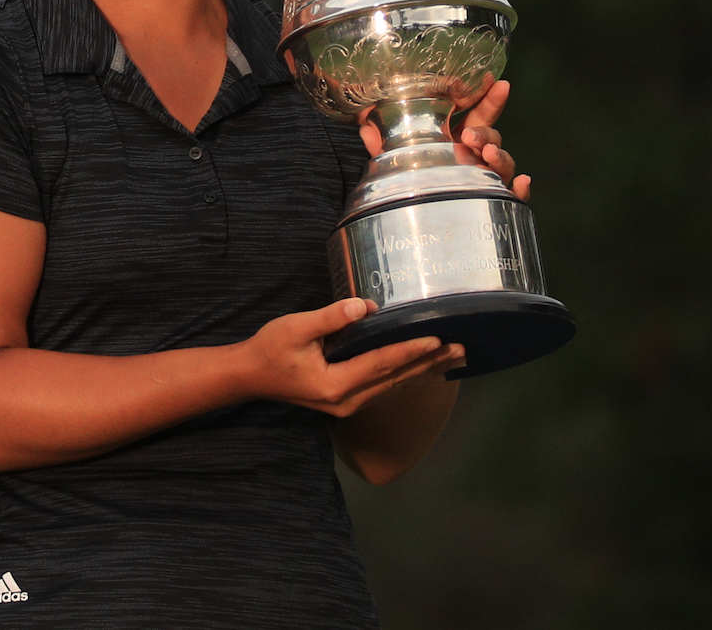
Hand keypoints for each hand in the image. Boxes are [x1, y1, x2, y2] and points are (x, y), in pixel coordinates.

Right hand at [242, 298, 466, 417]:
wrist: (249, 377)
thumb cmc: (269, 350)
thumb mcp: (295, 328)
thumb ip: (331, 318)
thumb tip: (364, 306)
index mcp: (335, 386)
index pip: (381, 364)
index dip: (410, 350)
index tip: (437, 338)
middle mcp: (346, 402)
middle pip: (396, 379)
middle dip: (430, 362)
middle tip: (462, 347)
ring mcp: (348, 405)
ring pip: (395, 386)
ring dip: (425, 370)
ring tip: (455, 357)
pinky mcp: (348, 400)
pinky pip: (385, 388)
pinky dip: (409, 376)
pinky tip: (426, 368)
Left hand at [356, 77, 531, 201]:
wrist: (423, 230)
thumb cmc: (416, 187)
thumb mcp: (398, 164)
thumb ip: (384, 146)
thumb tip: (364, 126)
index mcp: (456, 142)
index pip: (477, 115)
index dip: (488, 98)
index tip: (497, 81)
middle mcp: (475, 159)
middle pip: (492, 136)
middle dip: (486, 131)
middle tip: (470, 137)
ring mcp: (487, 181)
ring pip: (504, 164)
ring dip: (501, 155)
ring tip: (488, 154)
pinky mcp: (495, 205)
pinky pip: (514, 199)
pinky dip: (521, 190)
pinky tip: (522, 184)